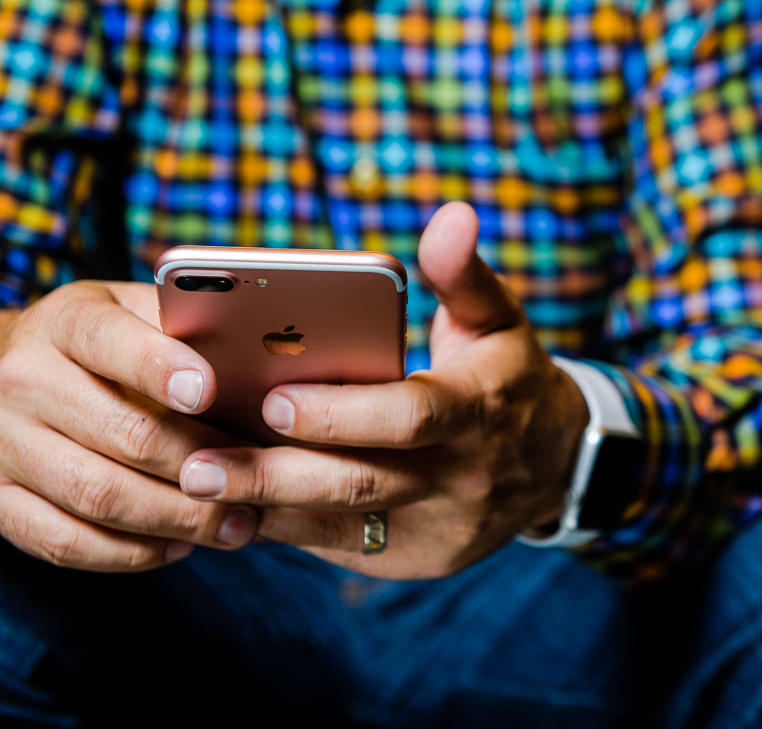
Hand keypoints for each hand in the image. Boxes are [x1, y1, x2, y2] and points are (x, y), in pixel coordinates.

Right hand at [0, 281, 258, 571]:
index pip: (110, 341)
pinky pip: (65, 542)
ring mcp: (2, 444)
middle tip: (260, 488)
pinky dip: (129, 552)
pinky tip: (178, 546)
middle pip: (124, 434)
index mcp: (66, 322)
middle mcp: (24, 380)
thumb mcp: (138, 315)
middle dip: (202, 467)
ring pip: (99, 496)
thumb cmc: (108, 346)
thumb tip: (270, 362)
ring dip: (178, 519)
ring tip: (235, 527)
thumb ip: (190, 329)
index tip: (208, 392)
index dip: (160, 368)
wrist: (7, 374)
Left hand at [179, 202, 589, 578]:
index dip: (341, 413)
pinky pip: (342, 546)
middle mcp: (460, 478)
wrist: (557, 467)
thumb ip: (463, 273)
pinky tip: (232, 506)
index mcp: (477, 411)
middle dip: (274, 474)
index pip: (409, 416)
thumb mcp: (499, 321)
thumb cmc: (508, 380)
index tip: (273, 397)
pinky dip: (287, 527)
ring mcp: (438, 528)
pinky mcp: (416, 559)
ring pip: (341, 524)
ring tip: (193, 487)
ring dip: (267, 507)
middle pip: (360, 482)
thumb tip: (452, 214)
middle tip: (193, 462)